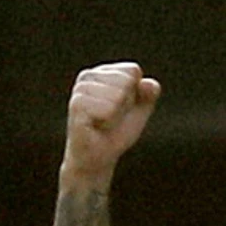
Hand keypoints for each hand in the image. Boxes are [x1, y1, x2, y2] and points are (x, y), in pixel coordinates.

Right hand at [63, 62, 161, 178]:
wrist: (99, 155)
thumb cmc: (117, 130)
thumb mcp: (140, 110)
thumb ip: (149, 94)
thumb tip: (150, 84)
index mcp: (103, 72)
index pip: (132, 70)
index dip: (136, 92)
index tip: (124, 106)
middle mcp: (88, 76)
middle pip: (126, 81)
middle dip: (127, 103)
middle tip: (113, 115)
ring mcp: (80, 89)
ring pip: (118, 94)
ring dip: (117, 113)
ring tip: (104, 120)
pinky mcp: (75, 105)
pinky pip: (107, 109)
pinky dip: (108, 121)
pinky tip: (97, 125)